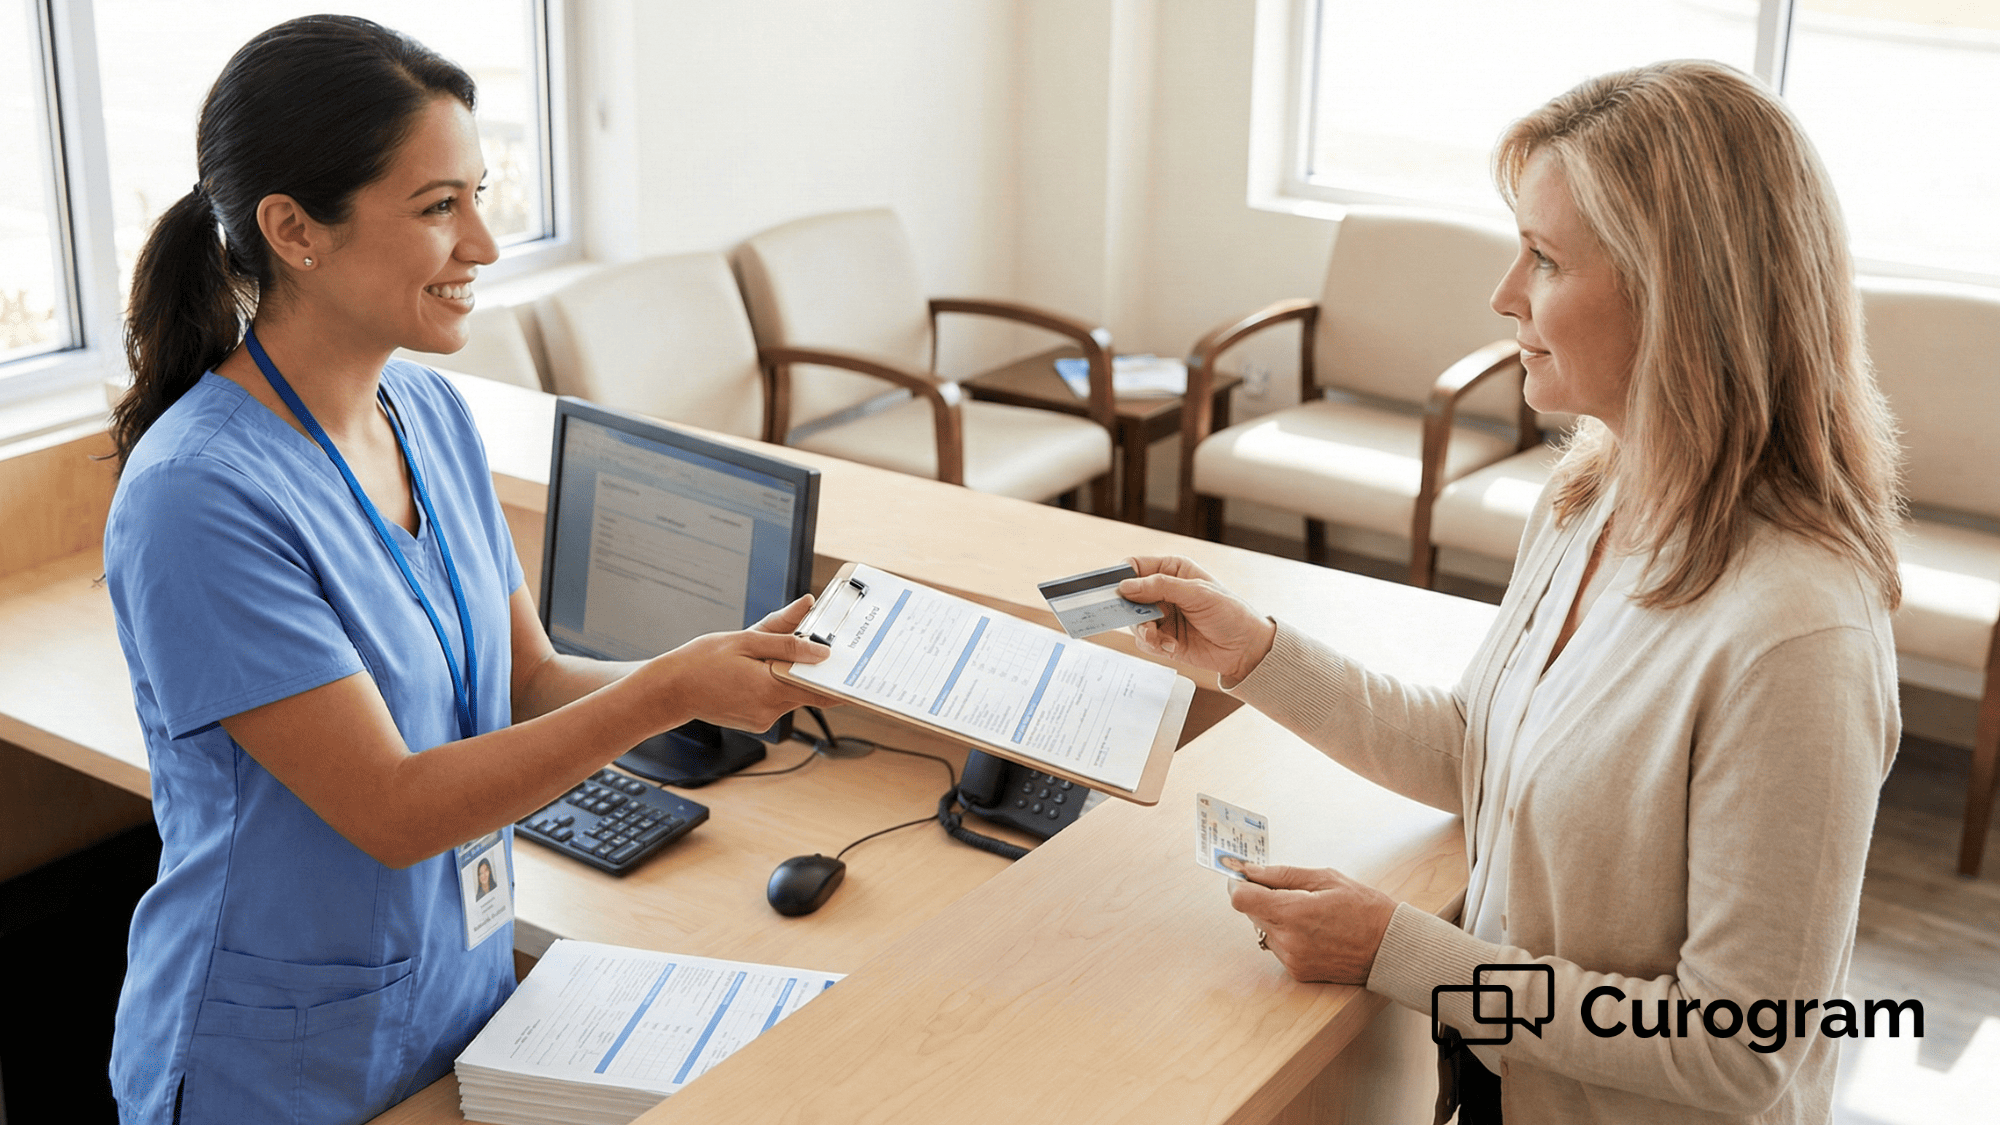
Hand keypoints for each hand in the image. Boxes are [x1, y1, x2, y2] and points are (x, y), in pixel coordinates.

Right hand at [652, 595, 838, 730]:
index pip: (822, 690)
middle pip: (808, 689)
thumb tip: (820, 645)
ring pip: (791, 693)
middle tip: (812, 644)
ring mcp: (763, 719)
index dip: (843, 681)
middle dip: (811, 667)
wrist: (670, 691)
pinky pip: (776, 700)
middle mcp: (771, 710)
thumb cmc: (701, 662)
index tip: (861, 672)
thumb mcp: (746, 640)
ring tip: (761, 656)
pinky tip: (752, 671)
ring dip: (788, 674)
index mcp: (771, 689)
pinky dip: (773, 684)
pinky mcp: (756, 721)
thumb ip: (786, 640)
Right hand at [1118, 555, 1276, 684]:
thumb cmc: (1229, 613)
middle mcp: (1163, 591)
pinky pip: (1144, 640)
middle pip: (1128, 596)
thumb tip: (1126, 586)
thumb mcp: (1197, 593)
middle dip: (1130, 610)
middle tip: (1138, 619)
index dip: (1121, 577)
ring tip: (1160, 637)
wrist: (1245, 649)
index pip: (1135, 567)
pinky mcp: (1162, 637)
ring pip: (1133, 621)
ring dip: (1145, 631)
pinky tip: (1172, 646)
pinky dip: (1154, 644)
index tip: (1114, 590)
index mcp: (1172, 570)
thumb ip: (1161, 587)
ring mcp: (1162, 615)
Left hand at [1229, 863, 1396, 984]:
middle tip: (1290, 891)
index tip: (1247, 877)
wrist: (1391, 948)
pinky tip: (1313, 931)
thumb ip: (1282, 875)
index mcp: (1293, 913)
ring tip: (1309, 913)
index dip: (1240, 884)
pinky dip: (1288, 936)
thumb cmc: (1365, 909)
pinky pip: (1278, 947)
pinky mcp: (1298, 972)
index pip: (1241, 899)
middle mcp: (1288, 940)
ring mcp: (1292, 959)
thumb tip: (1251, 870)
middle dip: (1262, 899)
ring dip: (1275, 918)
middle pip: (1251, 913)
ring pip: (1264, 931)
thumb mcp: (1326, 879)